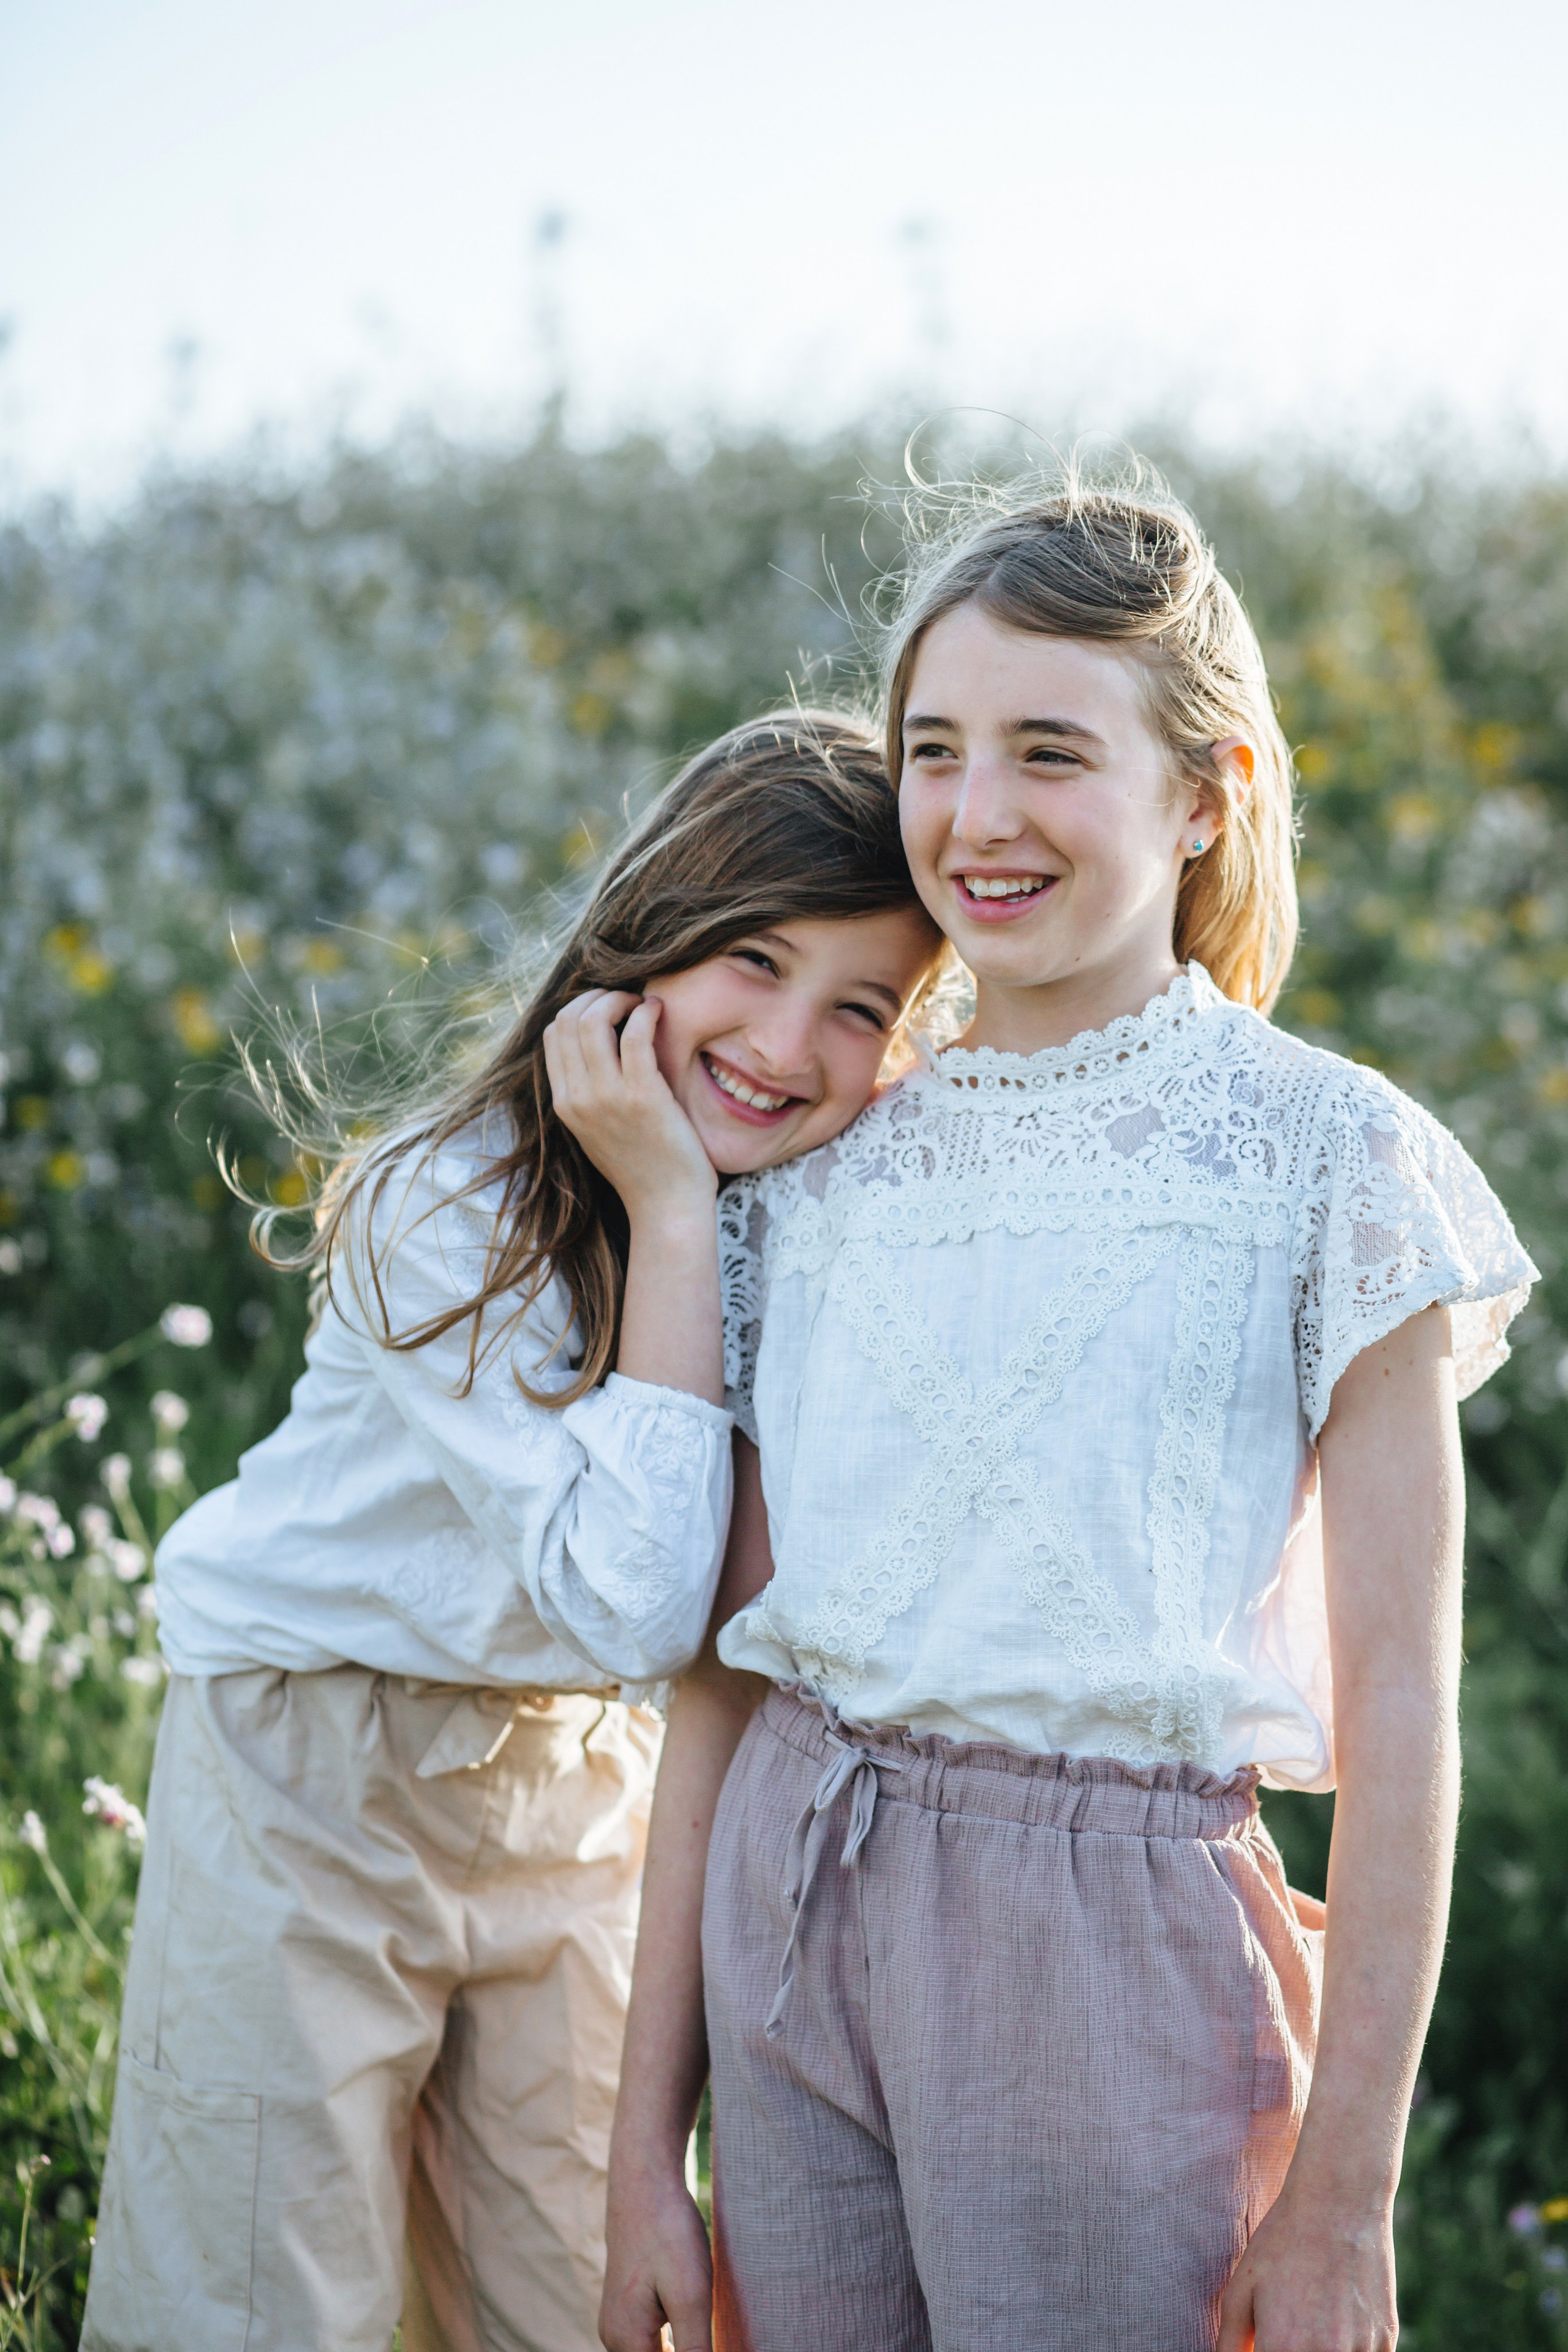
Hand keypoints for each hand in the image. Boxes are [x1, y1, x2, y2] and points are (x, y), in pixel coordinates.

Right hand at [544, 989, 716, 1217]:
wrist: (667, 1206)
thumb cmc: (643, 1166)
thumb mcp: (599, 1129)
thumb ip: (589, 1093)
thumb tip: (594, 1048)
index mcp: (564, 1105)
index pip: (553, 1034)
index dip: (579, 1008)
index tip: (609, 1009)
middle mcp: (578, 1099)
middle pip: (567, 1019)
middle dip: (598, 997)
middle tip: (628, 1000)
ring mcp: (607, 1097)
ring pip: (593, 1019)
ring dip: (620, 999)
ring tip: (643, 1003)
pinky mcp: (642, 1096)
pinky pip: (634, 1034)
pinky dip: (645, 1012)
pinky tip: (658, 1011)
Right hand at [599, 2161, 712, 2351]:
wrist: (645, 2179)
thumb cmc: (668, 2231)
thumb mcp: (691, 2294)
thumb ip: (696, 2349)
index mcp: (626, 2341)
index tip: (709, 2335)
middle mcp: (614, 2337)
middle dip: (691, 2350)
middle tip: (709, 2319)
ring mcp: (618, 2320)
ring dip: (684, 2345)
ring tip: (706, 2317)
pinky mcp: (628, 2305)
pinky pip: (653, 2338)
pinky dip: (678, 2336)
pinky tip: (696, 2316)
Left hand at [1216, 2189, 1396, 2351]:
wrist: (1338, 2203)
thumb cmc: (1282, 2242)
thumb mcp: (1241, 2289)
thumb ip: (1231, 2342)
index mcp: (1283, 2347)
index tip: (1266, 2344)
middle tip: (1290, 2335)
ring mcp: (1360, 2351)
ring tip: (1313, 2323)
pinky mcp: (1386, 2341)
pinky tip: (1336, 2326)